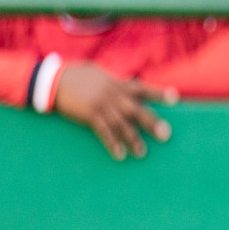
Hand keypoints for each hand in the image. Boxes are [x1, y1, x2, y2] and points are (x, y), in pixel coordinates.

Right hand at [53, 62, 175, 160]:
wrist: (54, 79)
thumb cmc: (78, 76)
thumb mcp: (100, 74)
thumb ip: (117, 81)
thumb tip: (132, 84)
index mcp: (118, 84)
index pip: (142, 88)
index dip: (158, 93)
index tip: (175, 98)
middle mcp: (113, 94)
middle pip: (137, 110)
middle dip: (152, 122)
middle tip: (166, 135)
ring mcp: (101, 104)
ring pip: (122, 124)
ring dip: (133, 139)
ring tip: (142, 153)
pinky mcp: (89, 115)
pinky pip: (104, 131)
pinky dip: (112, 143)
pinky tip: (120, 154)